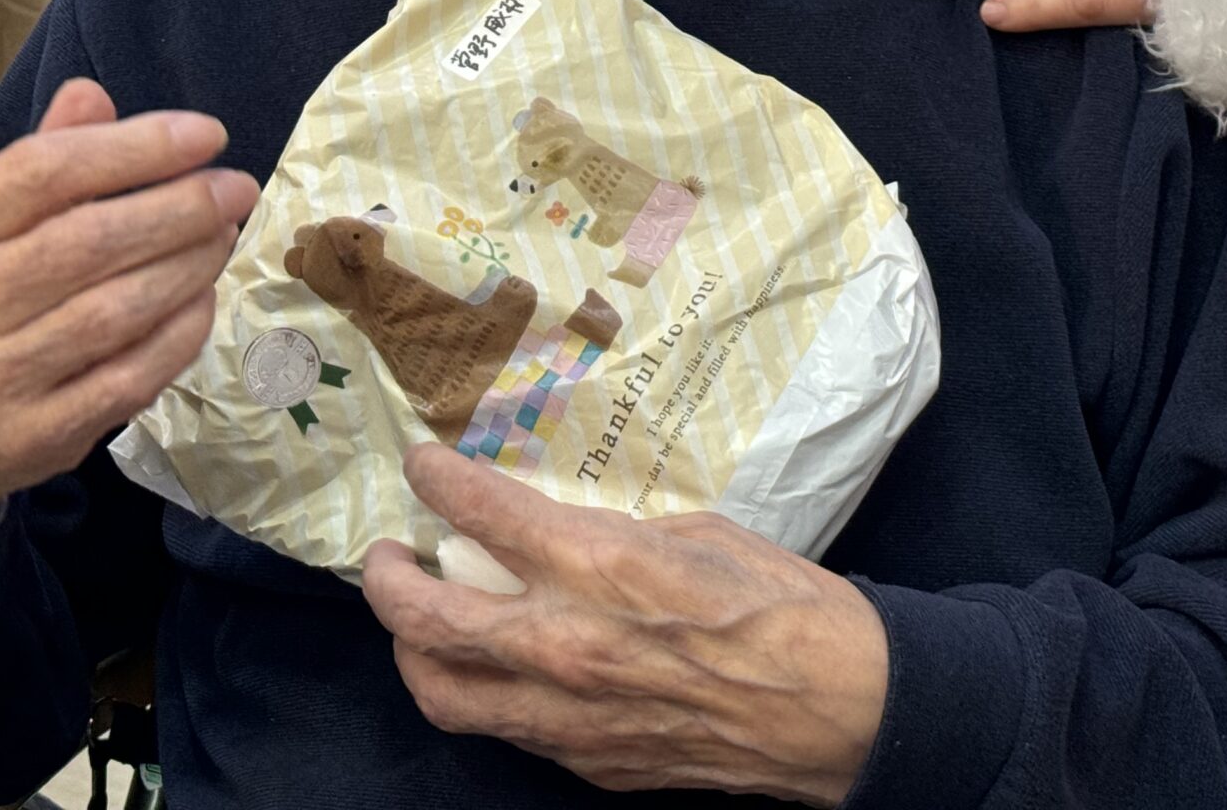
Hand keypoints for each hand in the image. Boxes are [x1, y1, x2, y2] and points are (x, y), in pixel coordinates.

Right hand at [0, 79, 258, 542]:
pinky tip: (203, 297)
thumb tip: (94, 95)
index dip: (134, 147)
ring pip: (116, 311)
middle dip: (179, 207)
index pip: (43, 172)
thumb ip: (35, 161)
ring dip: (189, 265)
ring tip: (225, 233)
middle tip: (235, 187)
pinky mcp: (34, 436)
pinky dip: (180, 331)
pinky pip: (130, 375)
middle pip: (87, 241)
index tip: (206, 134)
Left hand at [362, 447, 887, 803]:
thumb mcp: (699, 533)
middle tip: (384, 556)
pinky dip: (484, 693)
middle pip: (425, 621)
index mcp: (602, 567)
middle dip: (385, 581)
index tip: (423, 464)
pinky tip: (497, 666)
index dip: (437, 480)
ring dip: (414, 652)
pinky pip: (507, 729)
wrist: (841, 710)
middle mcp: (569, 645)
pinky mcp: (591, 762)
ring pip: (444, 694)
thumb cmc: (785, 607)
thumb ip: (615, 534)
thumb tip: (563, 529)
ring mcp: (572, 715)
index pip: (481, 514)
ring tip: (418, 622)